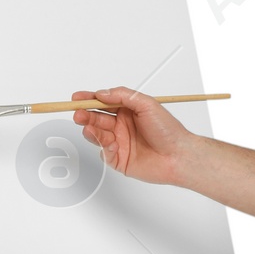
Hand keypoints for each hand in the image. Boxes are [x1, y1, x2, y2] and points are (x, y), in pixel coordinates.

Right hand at [69, 88, 193, 184]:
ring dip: (91, 130)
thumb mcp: (146, 104)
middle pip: (96, 118)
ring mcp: (120, 142)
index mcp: (128, 111)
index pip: (103, 103)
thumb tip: (102, 93)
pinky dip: (105, 148)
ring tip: (89, 128)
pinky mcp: (119, 160)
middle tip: (78, 114)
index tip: (76, 97)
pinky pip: (104, 153)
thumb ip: (123, 96)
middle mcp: (122, 126)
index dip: (88, 99)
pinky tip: (113, 145)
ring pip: (97, 135)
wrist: (178, 156)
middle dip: (85, 115)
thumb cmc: (168, 130)